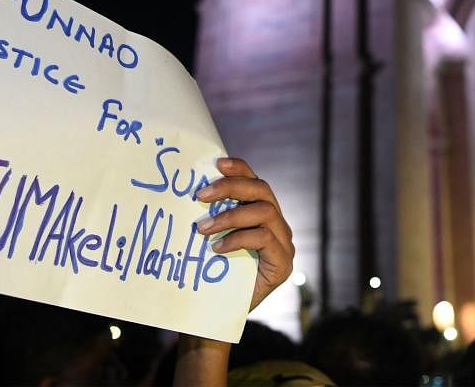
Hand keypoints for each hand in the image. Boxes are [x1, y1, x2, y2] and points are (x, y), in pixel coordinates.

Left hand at [195, 157, 293, 311]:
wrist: (218, 313)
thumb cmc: (213, 270)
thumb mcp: (213, 236)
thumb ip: (213, 213)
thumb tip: (189, 186)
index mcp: (262, 211)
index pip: (255, 181)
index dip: (239, 168)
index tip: (217, 163)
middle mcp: (278, 223)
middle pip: (262, 190)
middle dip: (231, 187)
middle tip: (200, 196)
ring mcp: (284, 243)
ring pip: (265, 212)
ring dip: (230, 216)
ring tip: (203, 228)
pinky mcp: (283, 263)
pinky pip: (264, 239)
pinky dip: (238, 239)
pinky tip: (217, 248)